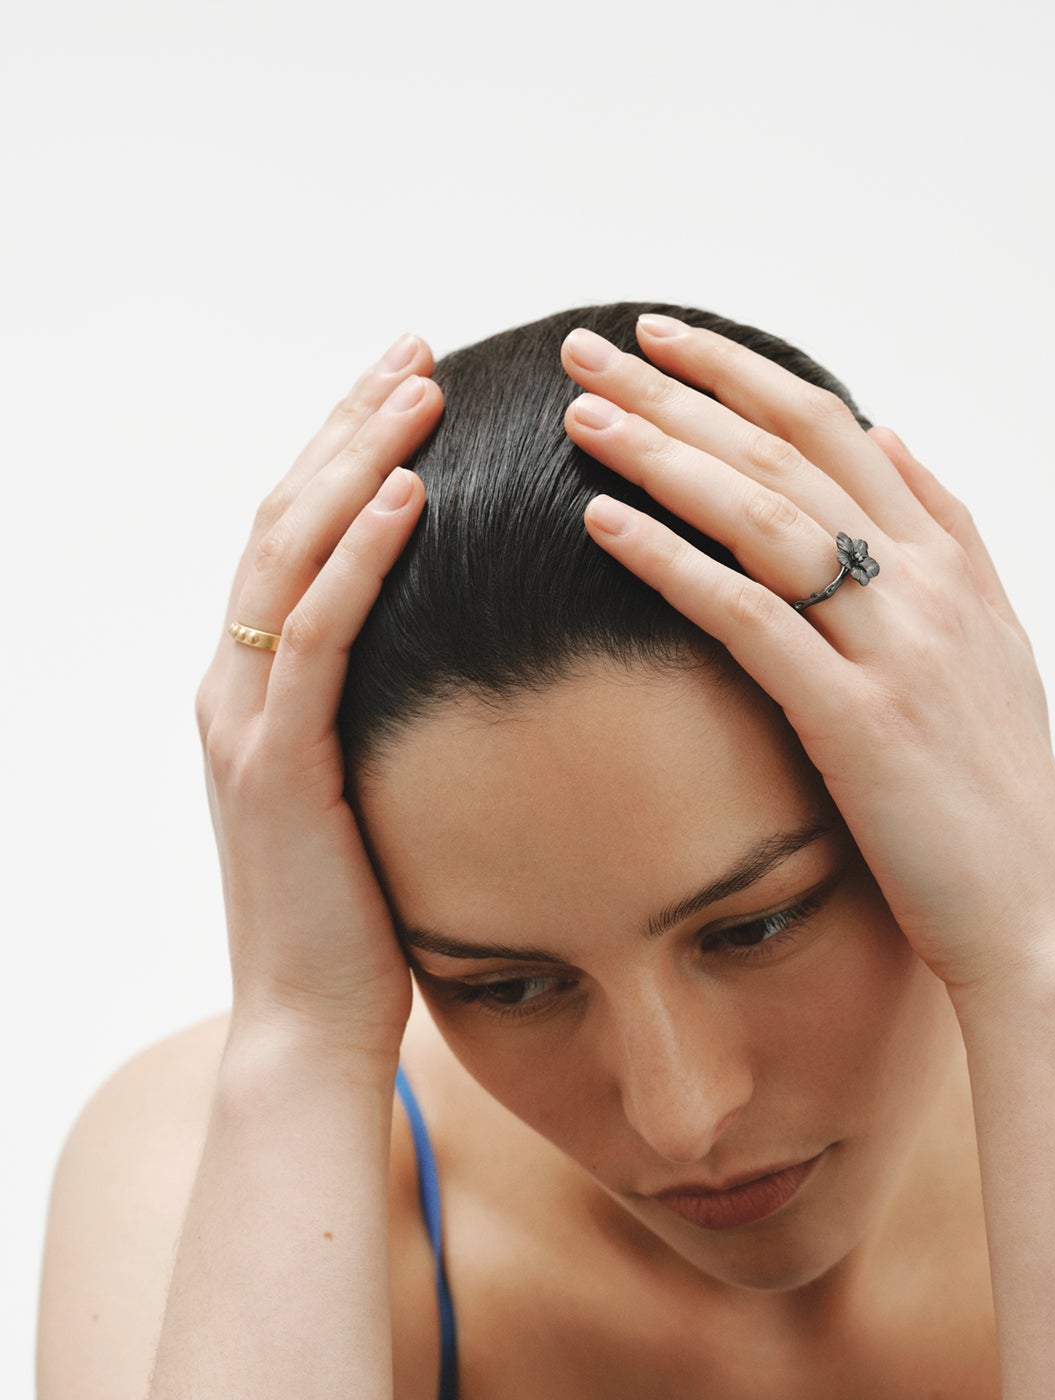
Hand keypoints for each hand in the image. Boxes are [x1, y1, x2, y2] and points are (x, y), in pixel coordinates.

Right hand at [194, 335, 442, 1069]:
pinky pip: (315, 635)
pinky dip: (360, 554)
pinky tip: (412, 491)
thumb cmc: (358, 923)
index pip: (294, 540)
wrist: (308, 1028)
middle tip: (416, 348)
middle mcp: (231, 689)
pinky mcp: (275, 766)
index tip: (409, 387)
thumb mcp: (369, 798)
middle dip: (349, 424)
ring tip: (417, 383)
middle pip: (285, 518)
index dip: (345, 454)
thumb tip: (454, 671)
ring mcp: (243, 723)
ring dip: (354, 459)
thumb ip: (382, 724)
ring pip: (289, 554)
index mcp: (254, 692)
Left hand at [560, 317, 1054, 994]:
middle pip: (785, 453)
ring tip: (581, 416)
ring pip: (765, 517)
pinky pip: (750, 618)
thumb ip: (947, 532)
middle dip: (681, 391)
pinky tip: (603, 525)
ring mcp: (894, 648)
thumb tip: (894, 435)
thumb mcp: (992, 639)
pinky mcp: (858, 720)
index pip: (832, 427)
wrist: (1036, 906)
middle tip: (589, 347)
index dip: (741, 373)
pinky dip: (673, 563)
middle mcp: (924, 585)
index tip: (662, 338)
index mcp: (947, 560)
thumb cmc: (995, 786)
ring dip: (665, 457)